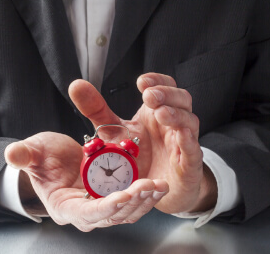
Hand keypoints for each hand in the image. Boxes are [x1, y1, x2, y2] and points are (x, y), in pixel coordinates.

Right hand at [4, 129, 167, 231]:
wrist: (54, 160)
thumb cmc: (43, 159)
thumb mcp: (34, 153)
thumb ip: (24, 155)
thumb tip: (11, 153)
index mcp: (65, 207)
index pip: (86, 214)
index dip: (104, 208)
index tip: (122, 196)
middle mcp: (86, 212)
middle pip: (112, 215)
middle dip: (132, 203)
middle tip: (149, 187)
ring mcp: (101, 206)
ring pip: (127, 212)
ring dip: (144, 201)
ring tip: (159, 186)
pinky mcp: (113, 196)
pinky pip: (133, 202)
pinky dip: (146, 195)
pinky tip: (158, 186)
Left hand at [69, 73, 216, 213]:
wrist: (156, 188)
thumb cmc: (140, 156)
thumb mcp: (114, 130)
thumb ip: (97, 109)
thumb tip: (76, 85)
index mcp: (157, 112)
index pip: (165, 87)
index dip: (158, 81)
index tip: (141, 82)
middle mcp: (173, 124)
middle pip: (181, 99)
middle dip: (167, 94)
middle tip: (148, 96)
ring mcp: (183, 143)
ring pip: (189, 122)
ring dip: (176, 115)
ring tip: (160, 113)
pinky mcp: (188, 165)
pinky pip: (192, 150)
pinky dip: (188, 141)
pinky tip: (179, 134)